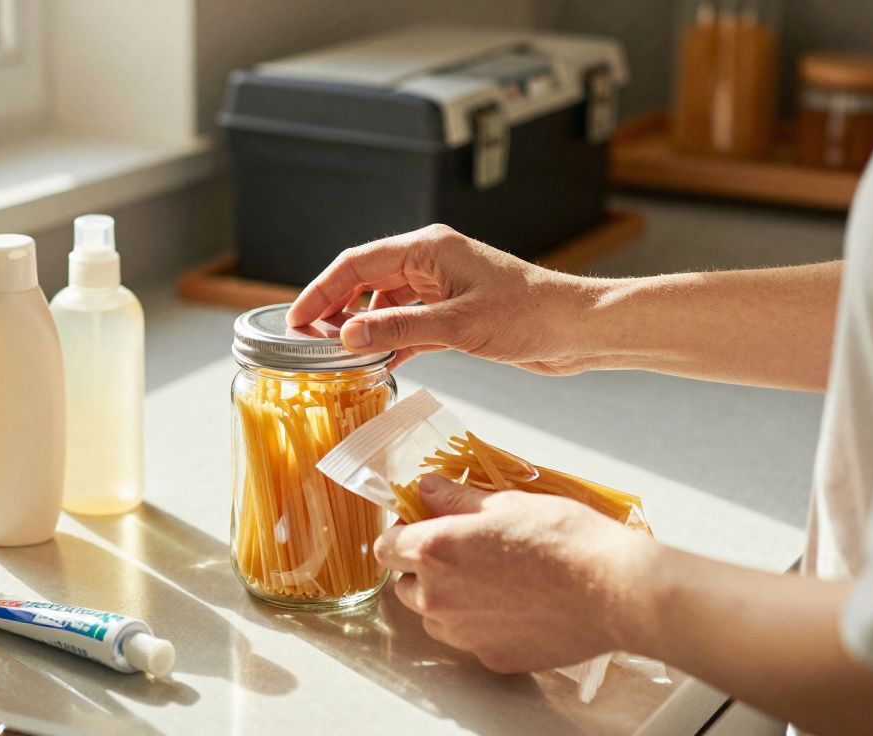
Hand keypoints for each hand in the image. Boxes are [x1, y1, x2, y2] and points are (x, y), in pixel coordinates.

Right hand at [286, 224, 596, 371]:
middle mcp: (430, 262)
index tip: (295, 319)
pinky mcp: (454, 312)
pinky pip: (408, 323)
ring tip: (339, 356)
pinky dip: (390, 341)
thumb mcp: (457, 326)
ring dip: (362, 328)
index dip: (320, 290)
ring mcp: (442, 287)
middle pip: (364, 280)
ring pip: (385, 303)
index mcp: (427, 249)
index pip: (356, 263)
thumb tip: (346, 334)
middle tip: (309, 341)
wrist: (577, 330)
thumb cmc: (529, 316)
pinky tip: (376, 364)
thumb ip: (398, 328)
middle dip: (334, 309)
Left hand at [375, 474, 657, 672]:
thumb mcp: (505, 503)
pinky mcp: (492, 657)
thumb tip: (426, 488)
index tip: (421, 523)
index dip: (401, 532)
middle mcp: (438, 597)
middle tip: (462, 549)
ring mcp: (464, 634)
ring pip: (434, 616)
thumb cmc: (564, 540)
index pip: (385, 546)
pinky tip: (513, 604)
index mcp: (435, 550)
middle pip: (405, 584)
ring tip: (490, 578)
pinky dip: (481, 623)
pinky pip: (470, 639)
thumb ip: (455, 499)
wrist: (612, 589)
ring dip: (448, 598)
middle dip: (423, 566)